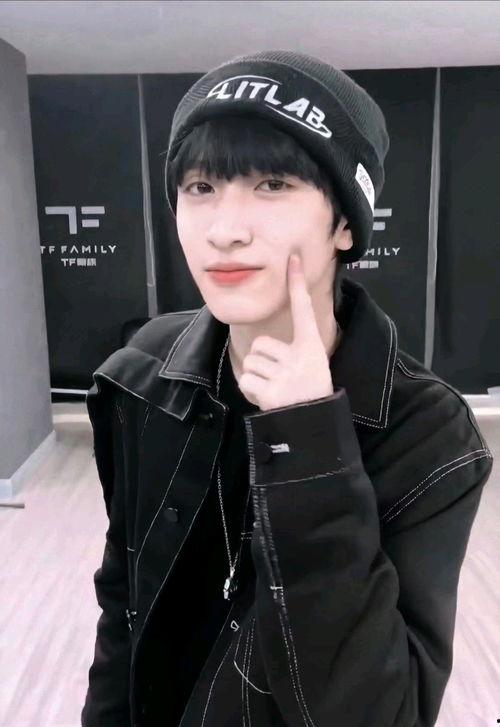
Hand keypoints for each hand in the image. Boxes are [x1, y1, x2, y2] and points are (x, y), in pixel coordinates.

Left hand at [237, 252, 334, 411]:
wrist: (313, 425)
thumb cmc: (308, 393)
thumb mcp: (310, 366)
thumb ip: (292, 351)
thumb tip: (263, 346)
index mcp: (311, 348)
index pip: (303, 310)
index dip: (297, 284)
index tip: (293, 258)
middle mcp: (300, 358)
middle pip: (261, 344)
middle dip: (263, 361)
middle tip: (280, 379)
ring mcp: (286, 376)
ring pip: (251, 361)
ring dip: (256, 376)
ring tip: (275, 389)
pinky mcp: (271, 392)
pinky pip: (246, 379)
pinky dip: (251, 390)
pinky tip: (267, 399)